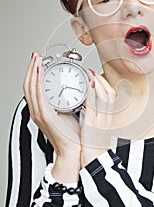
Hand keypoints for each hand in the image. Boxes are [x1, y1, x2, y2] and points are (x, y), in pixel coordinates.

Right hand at [23, 53, 80, 182]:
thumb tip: (71, 90)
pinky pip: (38, 96)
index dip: (33, 73)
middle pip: (28, 85)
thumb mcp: (68, 113)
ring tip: (37, 60)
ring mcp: (39, 114)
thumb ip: (65, 102)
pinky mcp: (45, 116)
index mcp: (42, 110)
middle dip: (31, 69)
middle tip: (35, 56)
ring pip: (31, 88)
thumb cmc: (72, 135)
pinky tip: (40, 72)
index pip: (32, 88)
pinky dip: (37, 82)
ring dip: (33, 72)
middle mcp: (37, 111)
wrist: (73, 150)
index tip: (38, 61)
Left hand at [80, 71, 116, 167]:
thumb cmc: (93, 147)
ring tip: (91, 74)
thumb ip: (94, 117)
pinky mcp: (93, 124)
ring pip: (105, 98)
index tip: (97, 77)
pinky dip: (93, 94)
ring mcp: (101, 120)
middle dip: (102, 81)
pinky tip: (90, 86)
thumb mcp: (97, 129)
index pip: (110, 98)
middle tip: (93, 72)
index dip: (105, 85)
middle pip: (110, 95)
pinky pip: (95, 106)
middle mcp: (106, 118)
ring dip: (98, 83)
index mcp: (106, 118)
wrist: (94, 162)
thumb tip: (89, 106)